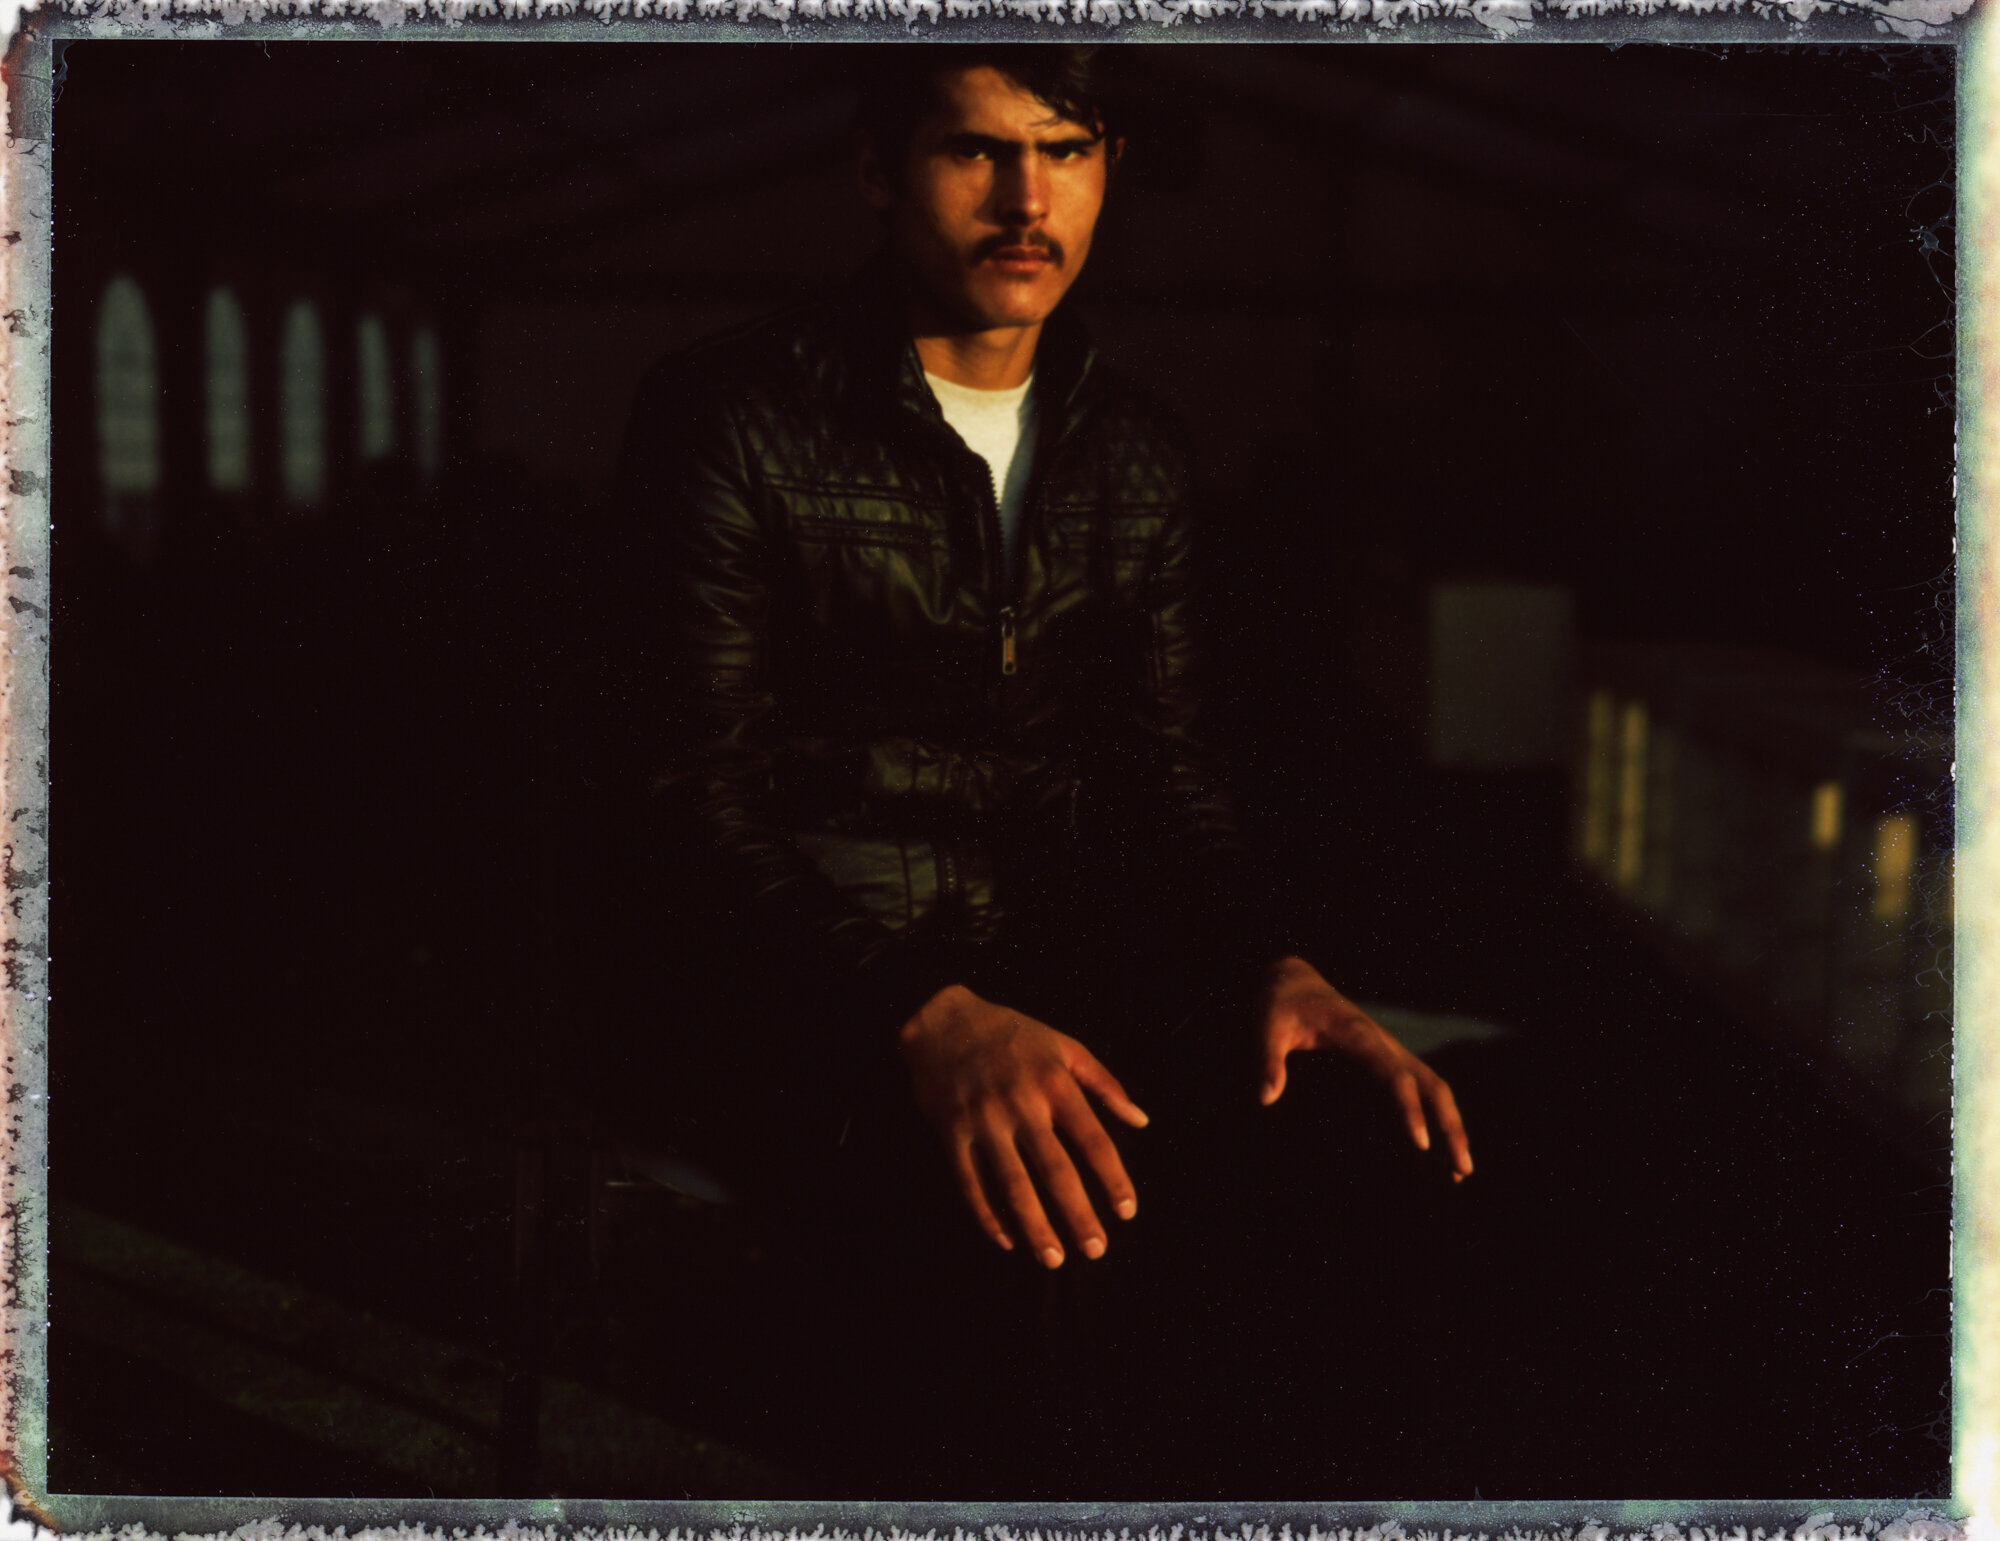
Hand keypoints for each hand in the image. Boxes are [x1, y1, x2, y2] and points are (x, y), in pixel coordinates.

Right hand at [898, 984, 1148, 1266]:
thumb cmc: (1012, 1034)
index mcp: (1054, 1083)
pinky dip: (986, 1215)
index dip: (1113, 1179)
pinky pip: (969, 1183)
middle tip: (1095, 1250)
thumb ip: (1106, 1084)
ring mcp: (983, 1121)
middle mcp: (1021, 1105)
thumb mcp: (1065, 1046)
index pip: (1093, 1140)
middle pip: (1055, 1170)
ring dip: (1034, 1226)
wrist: (942, 1020)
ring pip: (1012, 1184)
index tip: (1127, 1212)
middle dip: (1077, 1215)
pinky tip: (1006, 1240)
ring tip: (1053, 1259)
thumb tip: (1142, 1121)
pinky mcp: (951, 1133)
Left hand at [1258, 956, 1473, 1181]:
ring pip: (1435, 1087)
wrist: (1293, 981)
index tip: (1420, 1143)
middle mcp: (1384, 1043)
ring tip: (1461, 1172)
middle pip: (1431, 1085)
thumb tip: (1265, 1099)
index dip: (1409, 1109)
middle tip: (1461, 1170)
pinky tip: (1438, 1153)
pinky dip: (1436, 1116)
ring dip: (1452, 1125)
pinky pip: (1422, 1087)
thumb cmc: (1279, 1005)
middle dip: (1449, 1125)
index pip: (1394, 1075)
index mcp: (1358, 1035)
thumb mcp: (1267, 1026)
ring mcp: (1391, 1051)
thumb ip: (1267, 1060)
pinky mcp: (1388, 1059)